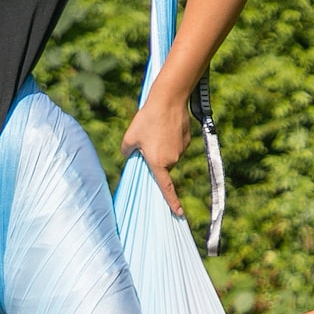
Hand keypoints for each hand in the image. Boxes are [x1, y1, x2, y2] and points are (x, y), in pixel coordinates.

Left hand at [120, 93, 190, 217]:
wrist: (168, 101)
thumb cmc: (147, 119)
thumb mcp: (130, 137)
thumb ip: (127, 151)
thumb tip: (129, 155)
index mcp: (158, 163)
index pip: (165, 187)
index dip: (172, 201)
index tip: (179, 213)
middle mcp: (172, 159)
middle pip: (161, 165)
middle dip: (154, 156)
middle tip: (146, 138)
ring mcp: (181, 150)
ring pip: (169, 154)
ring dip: (162, 146)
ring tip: (156, 128)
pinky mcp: (186, 140)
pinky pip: (176, 144)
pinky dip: (170, 138)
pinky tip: (165, 125)